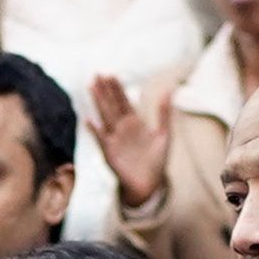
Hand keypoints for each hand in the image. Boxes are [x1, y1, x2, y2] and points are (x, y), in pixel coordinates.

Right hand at [86, 71, 173, 210]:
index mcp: (135, 123)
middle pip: (112, 105)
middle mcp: (122, 129)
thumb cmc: (157, 161)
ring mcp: (115, 139)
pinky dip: (95, 131)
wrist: (150, 183)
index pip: (124, 102)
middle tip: (97, 74)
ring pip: (105, 116)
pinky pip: (101, 139)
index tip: (111, 75)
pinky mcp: (109, 152)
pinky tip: (89, 121)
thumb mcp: (164, 134)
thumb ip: (164, 113)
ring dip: (99, 102)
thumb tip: (169, 90)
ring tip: (92, 87)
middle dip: (105, 90)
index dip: (118, 89)